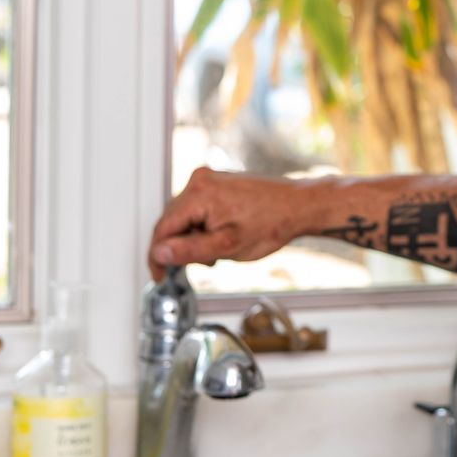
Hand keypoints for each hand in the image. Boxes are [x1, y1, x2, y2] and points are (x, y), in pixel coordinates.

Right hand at [147, 167, 311, 276]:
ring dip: (192, 239)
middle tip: (196, 266)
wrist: (299, 206)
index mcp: (199, 192)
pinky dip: (202, 228)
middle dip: (179, 247)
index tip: (160, 275)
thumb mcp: (227, 246)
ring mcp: (209, 180)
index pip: (162, 228)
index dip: (158, 256)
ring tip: (216, 253)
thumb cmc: (272, 222)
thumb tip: (159, 253)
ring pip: (183, 217)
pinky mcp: (217, 184)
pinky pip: (197, 210)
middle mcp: (200, 180)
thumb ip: (189, 251)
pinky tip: (219, 240)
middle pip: (171, 221)